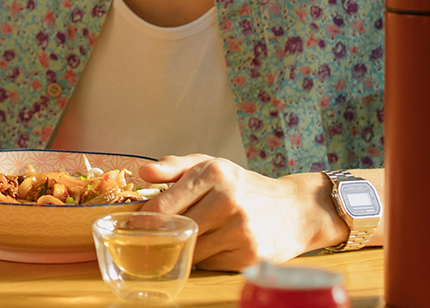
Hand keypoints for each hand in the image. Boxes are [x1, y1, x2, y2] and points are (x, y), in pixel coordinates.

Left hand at [136, 154, 345, 270]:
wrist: (295, 210)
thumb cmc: (245, 187)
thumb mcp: (212, 165)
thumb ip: (175, 167)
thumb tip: (143, 173)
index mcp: (214, 173)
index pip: (164, 205)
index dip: (145, 219)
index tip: (134, 225)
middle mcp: (227, 199)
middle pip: (175, 230)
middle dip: (164, 235)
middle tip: (156, 237)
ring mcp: (240, 229)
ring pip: (191, 250)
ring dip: (187, 247)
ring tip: (197, 236)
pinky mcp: (249, 255)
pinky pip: (210, 263)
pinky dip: (207, 258)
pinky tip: (218, 245)